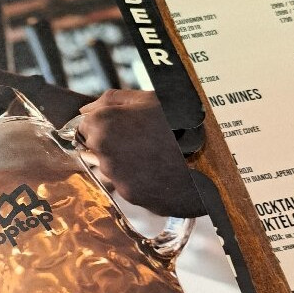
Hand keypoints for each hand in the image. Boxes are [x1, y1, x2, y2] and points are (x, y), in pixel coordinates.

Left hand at [75, 89, 205, 217]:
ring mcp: (115, 174)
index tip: (120, 125)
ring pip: (109, 167)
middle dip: (111, 143)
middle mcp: (103, 150)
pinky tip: (157, 169)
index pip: (83, 125)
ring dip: (124, 162)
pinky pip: (125, 184)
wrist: (210, 159)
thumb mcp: (149, 99)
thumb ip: (111, 101)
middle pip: (94, 147)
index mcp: (104, 122)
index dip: (103, 124)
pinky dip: (137, 178)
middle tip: (141, 139)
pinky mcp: (128, 193)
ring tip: (153, 154)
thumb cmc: (180, 124)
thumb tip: (84, 110)